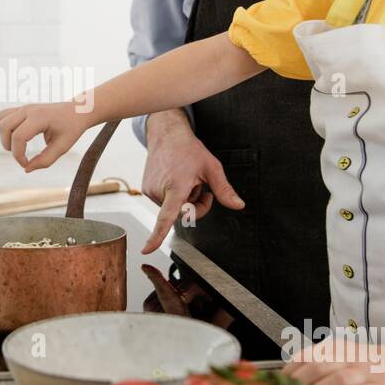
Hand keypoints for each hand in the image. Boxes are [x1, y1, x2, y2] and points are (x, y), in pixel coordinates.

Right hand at [0, 101, 92, 171]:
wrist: (78, 111)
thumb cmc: (72, 128)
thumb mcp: (62, 147)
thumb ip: (45, 160)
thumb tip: (26, 169)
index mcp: (40, 117)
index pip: (18, 136)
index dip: (18, 155)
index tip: (26, 164)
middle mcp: (29, 109)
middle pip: (4, 127)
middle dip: (8, 146)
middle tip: (21, 156)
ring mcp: (24, 107)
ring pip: (1, 119)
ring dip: (4, 136)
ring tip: (18, 146)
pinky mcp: (22, 108)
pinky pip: (3, 116)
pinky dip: (5, 128)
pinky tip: (17, 136)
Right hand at [140, 110, 243, 252]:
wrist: (167, 135)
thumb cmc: (189, 149)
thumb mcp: (212, 167)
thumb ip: (224, 190)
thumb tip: (239, 205)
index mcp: (176, 186)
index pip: (167, 216)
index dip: (157, 235)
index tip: (147, 249)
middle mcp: (159, 190)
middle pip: (182, 215)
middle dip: (195, 206)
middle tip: (202, 188)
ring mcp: (150, 190)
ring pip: (173, 209)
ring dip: (184, 199)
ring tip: (185, 178)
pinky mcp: (146, 189)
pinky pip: (165, 202)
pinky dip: (173, 195)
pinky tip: (175, 178)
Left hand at [281, 342, 384, 384]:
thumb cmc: (367, 366)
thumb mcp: (342, 357)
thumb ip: (319, 364)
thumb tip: (287, 381)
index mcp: (337, 348)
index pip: (306, 356)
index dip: (290, 371)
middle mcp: (350, 358)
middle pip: (319, 366)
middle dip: (300, 383)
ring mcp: (367, 373)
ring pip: (339, 379)